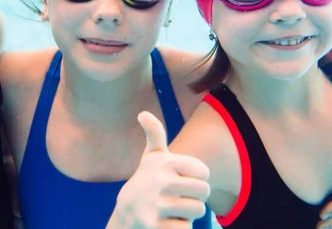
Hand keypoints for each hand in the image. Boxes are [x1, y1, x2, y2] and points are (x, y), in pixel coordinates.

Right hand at [107, 111, 209, 228]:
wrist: (127, 212)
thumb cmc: (148, 181)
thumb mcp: (152, 157)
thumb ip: (154, 133)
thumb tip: (143, 113)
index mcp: (165, 162)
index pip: (204, 172)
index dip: (196, 178)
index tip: (180, 179)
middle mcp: (162, 182)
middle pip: (204, 191)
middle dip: (195, 197)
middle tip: (178, 196)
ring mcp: (159, 206)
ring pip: (198, 210)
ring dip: (188, 213)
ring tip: (172, 209)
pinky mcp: (157, 226)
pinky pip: (187, 228)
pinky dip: (180, 227)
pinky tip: (167, 222)